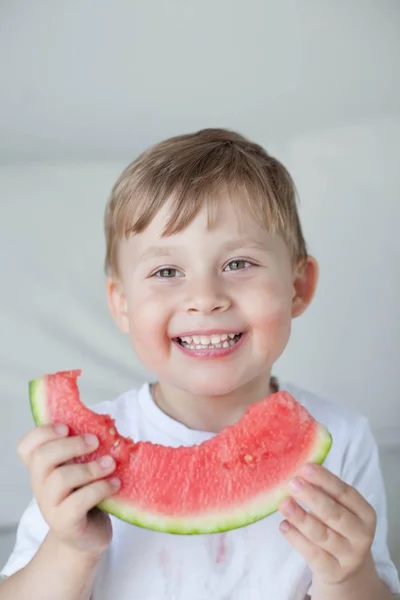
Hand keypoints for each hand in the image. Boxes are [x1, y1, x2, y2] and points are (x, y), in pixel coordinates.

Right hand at [18, 424, 120, 557]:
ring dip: (91, 468)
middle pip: (42, 457)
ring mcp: (50, 507)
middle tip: (95, 441)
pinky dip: (100, 489)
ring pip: (61, 479)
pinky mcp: (65, 524)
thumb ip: (82, 450)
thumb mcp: (80, 469)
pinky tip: (115, 484)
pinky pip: (78, 502)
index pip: (26, 446)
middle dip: (71, 445)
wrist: (88, 537)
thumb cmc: (86, 496)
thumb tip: (102, 426)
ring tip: (111, 464)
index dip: (42, 433)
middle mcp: (40, 486)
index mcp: (42, 469)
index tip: (67, 427)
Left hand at [278, 464, 376, 587]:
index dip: (325, 480)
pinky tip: (284, 525)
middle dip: (312, 497)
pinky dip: (296, 538)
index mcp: (365, 513)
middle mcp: (361, 535)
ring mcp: (348, 556)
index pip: (345, 493)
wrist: (347, 568)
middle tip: (292, 483)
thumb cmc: (338, 526)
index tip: (305, 467)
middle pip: (334, 513)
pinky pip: (312, 553)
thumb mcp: (339, 508)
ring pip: (321, 534)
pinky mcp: (333, 571)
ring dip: (300, 517)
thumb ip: (324, 492)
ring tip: (284, 503)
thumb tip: (299, 471)